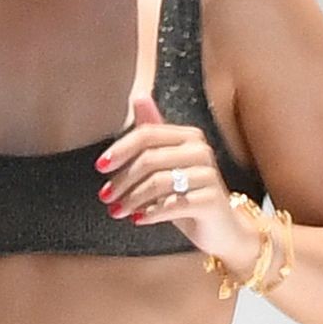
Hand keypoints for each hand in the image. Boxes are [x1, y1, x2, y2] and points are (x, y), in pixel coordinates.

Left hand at [94, 94, 256, 270]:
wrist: (222, 227)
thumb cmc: (189, 194)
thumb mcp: (167, 163)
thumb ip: (152, 133)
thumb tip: (137, 96)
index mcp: (188, 136)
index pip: (147, 134)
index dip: (120, 149)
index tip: (100, 167)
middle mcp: (200, 151)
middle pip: (149, 159)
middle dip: (122, 180)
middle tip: (106, 197)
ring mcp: (208, 175)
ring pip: (158, 183)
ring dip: (132, 199)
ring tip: (118, 212)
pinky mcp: (211, 201)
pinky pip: (173, 205)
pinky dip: (151, 213)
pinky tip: (139, 219)